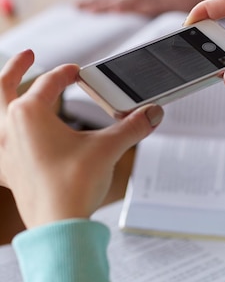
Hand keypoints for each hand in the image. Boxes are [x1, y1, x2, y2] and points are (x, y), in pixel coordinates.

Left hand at [0, 51, 162, 228]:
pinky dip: (0, 142)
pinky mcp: (8, 172)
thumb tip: (153, 113)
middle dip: (15, 68)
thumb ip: (132, 127)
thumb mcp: (108, 149)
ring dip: (2, 99)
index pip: (50, 83)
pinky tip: (6, 142)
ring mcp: (5, 151)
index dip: (67, 74)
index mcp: (29, 113)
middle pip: (4, 87)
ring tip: (9, 91)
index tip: (79, 73)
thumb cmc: (74, 185)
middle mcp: (10, 128)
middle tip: (27, 55)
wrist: (60, 226)